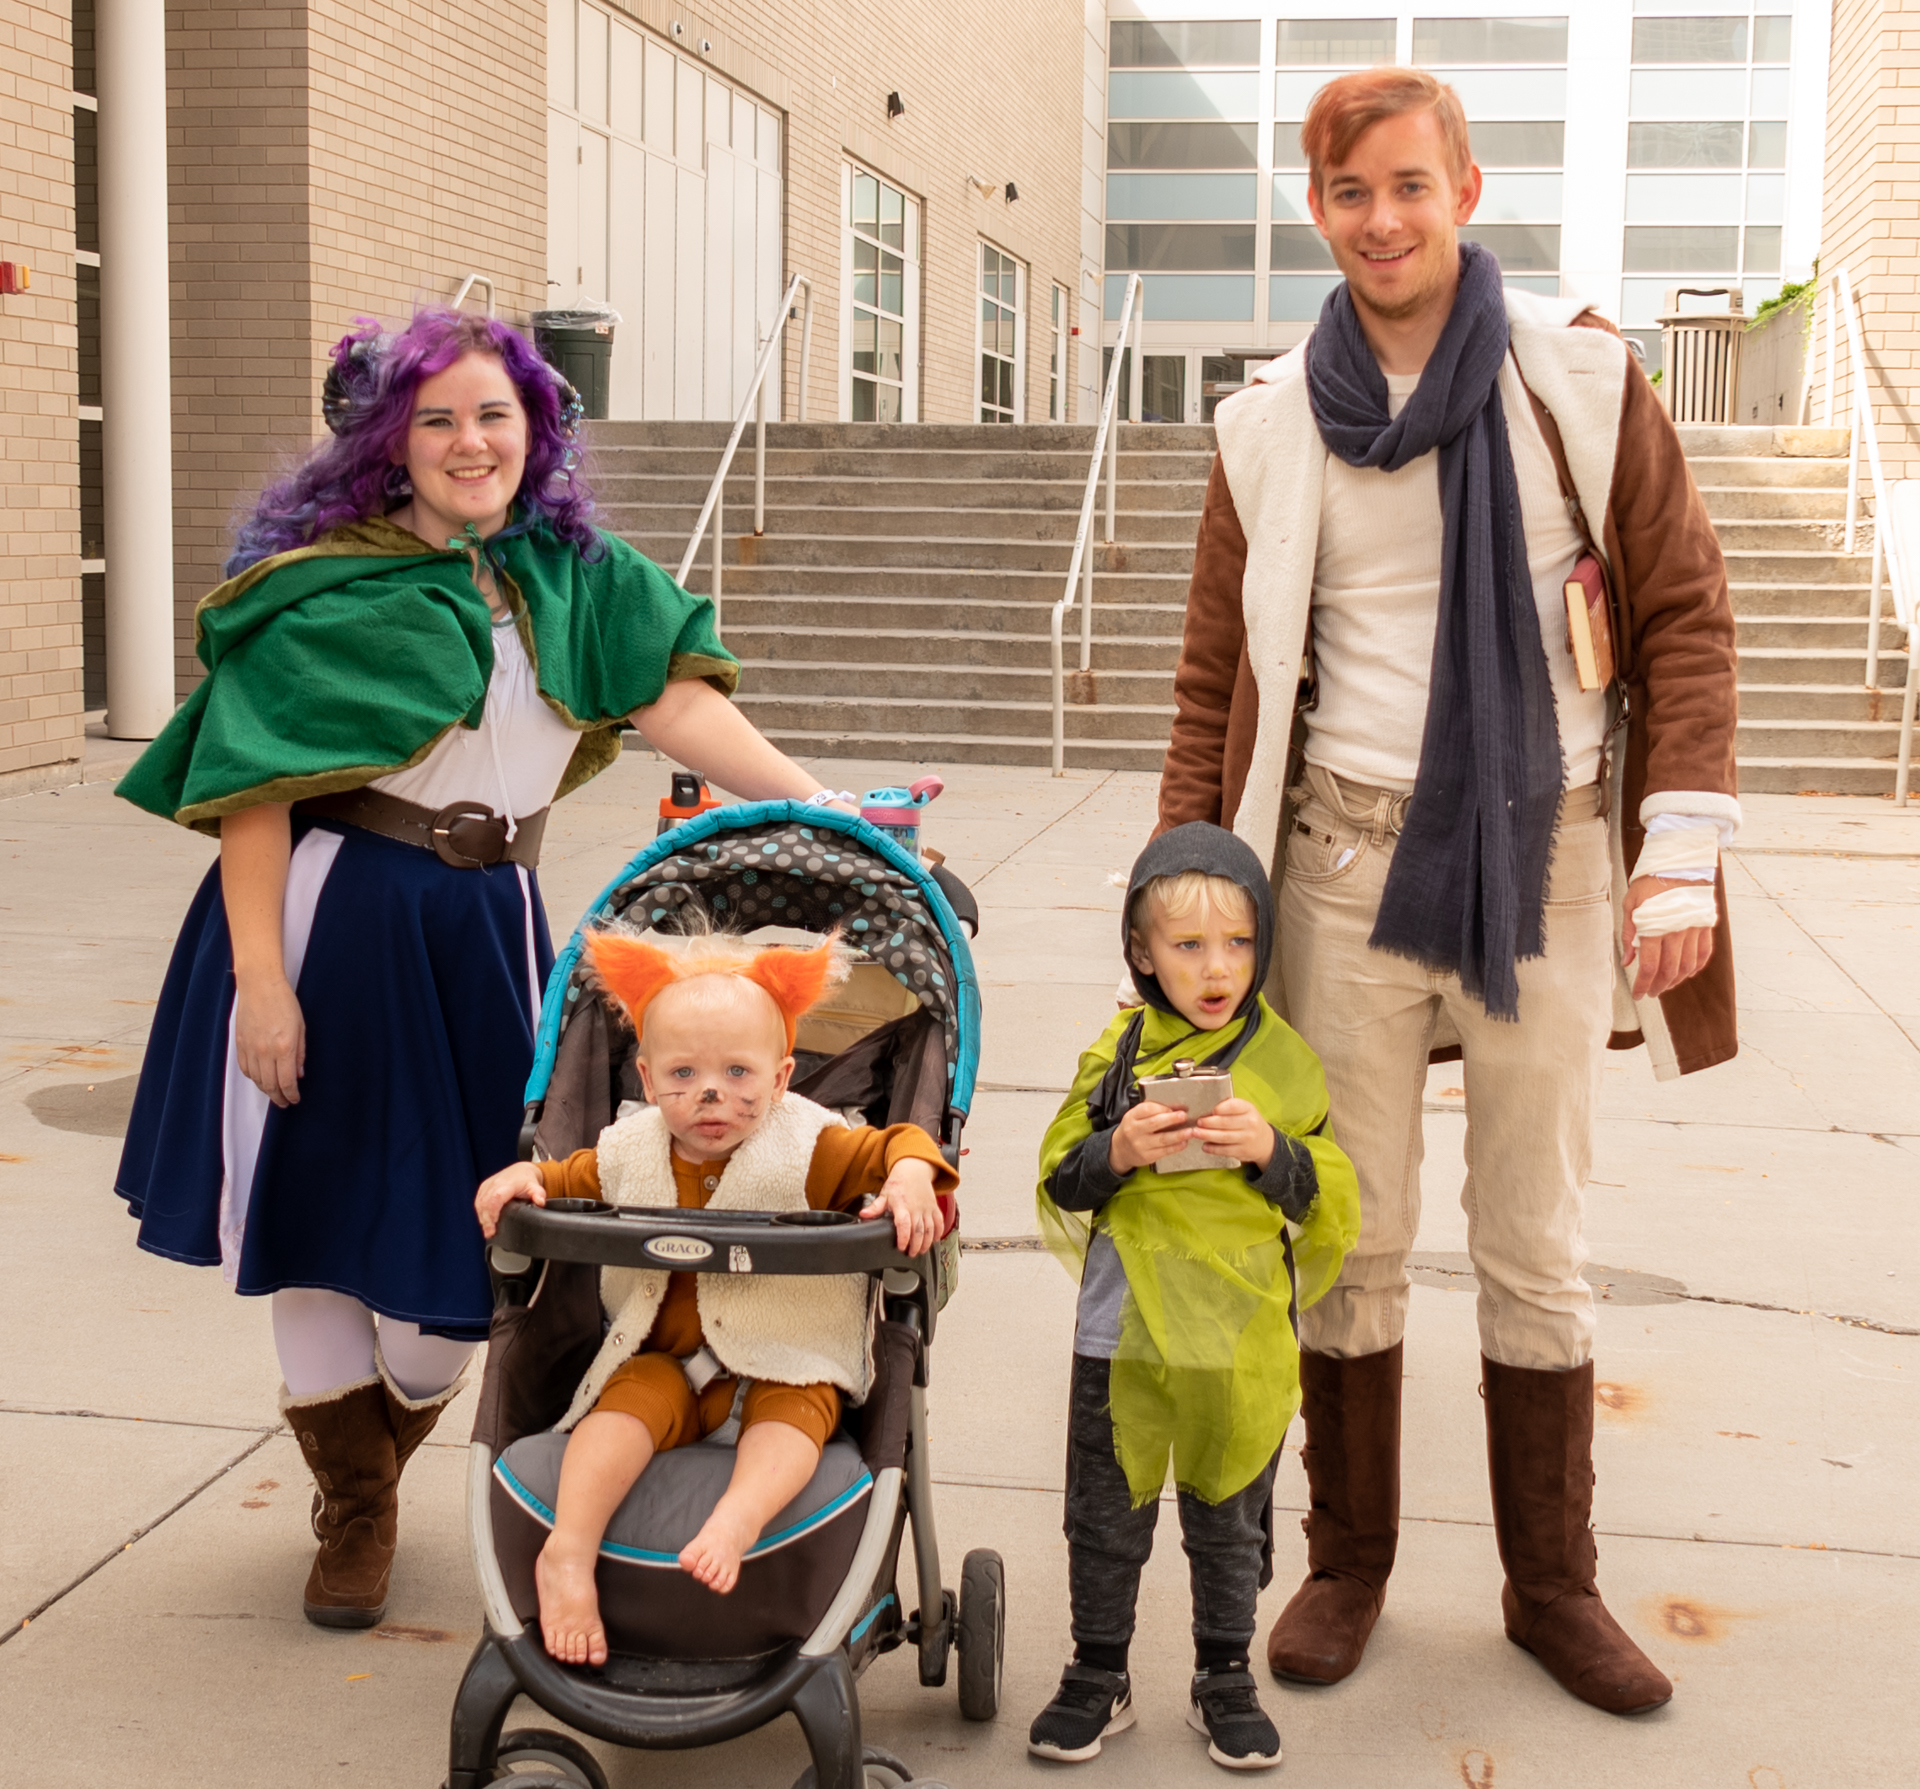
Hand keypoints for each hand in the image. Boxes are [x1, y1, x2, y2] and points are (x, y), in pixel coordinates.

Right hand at [234, 973, 304, 1106]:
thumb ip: (300, 1053)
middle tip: (285, 1102)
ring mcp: (250, 1048)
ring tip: (274, 1093)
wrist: (259, 986)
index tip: (295, 1099)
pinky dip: (253, 1077)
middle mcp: (265, 1051)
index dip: (291, 1095)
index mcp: (284, 1048)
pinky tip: (260, 1079)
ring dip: (266, 1089)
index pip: (287, 1082)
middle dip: (278, 1097)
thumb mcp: (301, 1027)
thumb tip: (299, 1074)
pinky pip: (245, 1069)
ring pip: (256, 1079)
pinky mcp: (240, 1044)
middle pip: (270, 1085)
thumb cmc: (284, 1002)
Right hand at [477, 1161, 545, 1238]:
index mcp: (507, 1184)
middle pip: (485, 1203)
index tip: (494, 1224)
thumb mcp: (535, 1186)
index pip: (495, 1198)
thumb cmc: (526, 1179)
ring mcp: (488, 1185)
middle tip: (489, 1233)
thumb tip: (540, 1202)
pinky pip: (478, 1201)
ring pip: (480, 1203)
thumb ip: (539, 1194)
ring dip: (482, 1217)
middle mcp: (495, 1183)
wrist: (520, 1170)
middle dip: (486, 1219)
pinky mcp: (483, 1188)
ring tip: (487, 1230)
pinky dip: (480, 1212)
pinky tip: (484, 1221)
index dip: (492, 1212)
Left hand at [861, 1157, 942, 1255]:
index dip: (904, 1238)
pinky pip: (940, 1222)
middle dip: (916, 1245)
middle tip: (911, 1254)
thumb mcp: (884, 1195)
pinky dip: (939, 1233)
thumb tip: (864, 1215)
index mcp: (902, 1205)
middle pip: (918, 1231)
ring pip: (929, 1229)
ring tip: (921, 1251)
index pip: (904, 1224)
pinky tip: (934, 1240)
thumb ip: (875, 1208)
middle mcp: (916, 1208)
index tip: (901, 1247)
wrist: (914, 1170)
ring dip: (927, 1242)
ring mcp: (926, 1208)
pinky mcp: (934, 1208)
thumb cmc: (899, 1184)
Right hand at [1108, 1100, 1194, 1174]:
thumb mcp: (1135, 1117)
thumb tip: (1175, 1107)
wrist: (1120, 1150)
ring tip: (1190, 1131)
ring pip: (1162, 1139)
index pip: (1147, 1109)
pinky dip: (1176, 1147)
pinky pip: (1164, 1151)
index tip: (1175, 1108)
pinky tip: (1184, 1143)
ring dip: (1178, 1135)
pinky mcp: (1147, 1156)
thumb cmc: (1133, 1129)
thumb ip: (1151, 1111)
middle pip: (1154, 1123)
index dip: (1162, 1108)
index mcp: (1131, 1117)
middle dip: (1171, 1119)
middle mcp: (1134, 1131)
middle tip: (1184, 1116)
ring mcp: (1140, 1145)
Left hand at [1194, 1097, 1273, 1168]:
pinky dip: (1213, 1149)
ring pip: (1224, 1137)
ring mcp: (1247, 1138)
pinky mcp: (1243, 1151)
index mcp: (1248, 1109)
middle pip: (1225, 1122)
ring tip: (1196, 1133)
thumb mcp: (1245, 1110)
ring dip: (1207, 1135)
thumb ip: (1229, 1107)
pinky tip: (1205, 1146)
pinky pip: (1225, 1150)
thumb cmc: (1248, 1122)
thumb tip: (1206, 1107)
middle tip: (1198, 1122)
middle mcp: (1250, 1123)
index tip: (1210, 1110)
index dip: (1220, 1108)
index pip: (1233, 1106)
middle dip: (1209, 1123)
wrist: (1265, 1142)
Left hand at [1622, 874, 1715, 999]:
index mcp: (1654, 928)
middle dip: (1658, 986)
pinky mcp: (1705, 926)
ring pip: (1687, 966)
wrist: (1678, 864)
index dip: (1643, 984)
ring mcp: (1693, 930)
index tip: (1638, 994)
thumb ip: (1628, 934)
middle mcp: (1676, 932)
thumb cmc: (1649, 884)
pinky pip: (1704, 953)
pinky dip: (1696, 966)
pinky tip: (1687, 972)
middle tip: (1650, 993)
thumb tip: (1627, 961)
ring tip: (1665, 985)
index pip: (1649, 966)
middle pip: (1669, 971)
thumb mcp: (1630, 905)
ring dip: (1676, 980)